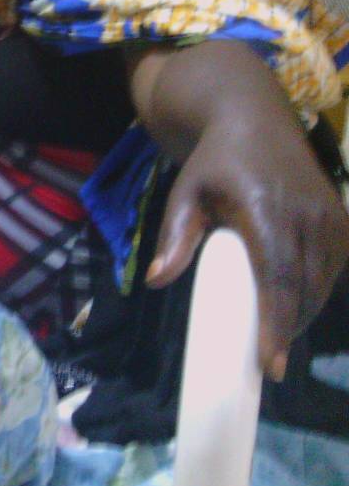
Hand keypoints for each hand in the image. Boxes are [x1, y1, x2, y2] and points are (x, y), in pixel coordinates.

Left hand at [145, 116, 348, 380]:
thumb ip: (174, 236)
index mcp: (266, 210)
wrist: (252, 121)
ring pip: (325, 281)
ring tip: (278, 341)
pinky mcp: (342, 217)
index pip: (278, 278)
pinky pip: (337, 265)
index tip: (271, 363)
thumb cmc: (213, 163)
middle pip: (305, 288)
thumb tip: (156, 281)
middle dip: (290, 329)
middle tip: (266, 364)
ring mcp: (331, 216)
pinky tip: (299, 308)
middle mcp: (307, 215)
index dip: (277, 324)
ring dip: (305, 313)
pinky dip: (320, 292)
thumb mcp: (185, 193)